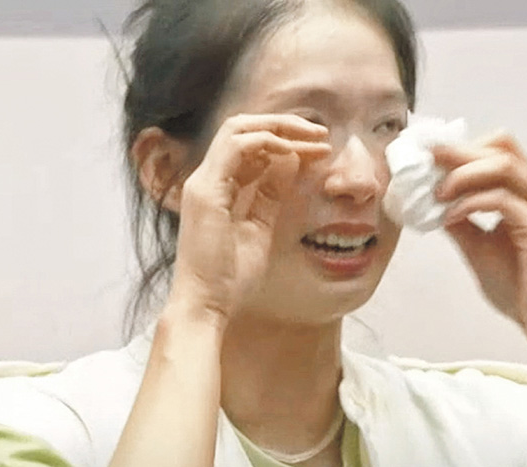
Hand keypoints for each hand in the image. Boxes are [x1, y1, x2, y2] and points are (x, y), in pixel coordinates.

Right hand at [167, 114, 330, 324]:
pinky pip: (236, 146)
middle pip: (243, 128)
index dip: (287, 140)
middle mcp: (208, 179)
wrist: (207, 305)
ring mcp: (204, 183)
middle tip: (322, 134)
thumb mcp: (259, 227)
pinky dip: (268, 142)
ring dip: (281, 128)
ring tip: (314, 137)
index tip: (320, 149)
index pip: (251, 146)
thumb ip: (270, 194)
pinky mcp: (206, 191)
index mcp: (219, 188)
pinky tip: (294, 152)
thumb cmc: (232, 277)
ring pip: (238, 128)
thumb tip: (291, 164)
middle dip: (285, 125)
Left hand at [435, 130, 526, 349]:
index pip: (501, 151)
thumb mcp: (480, 248)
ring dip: (463, 173)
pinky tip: (451, 216)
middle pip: (503, 148)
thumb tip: (433, 200)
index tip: (430, 156)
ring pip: (504, 166)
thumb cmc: (522, 291)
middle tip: (426, 159)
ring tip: (437, 192)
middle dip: (460, 151)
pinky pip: (502, 200)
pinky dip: (471, 203)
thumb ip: (461, 222)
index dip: (465, 148)